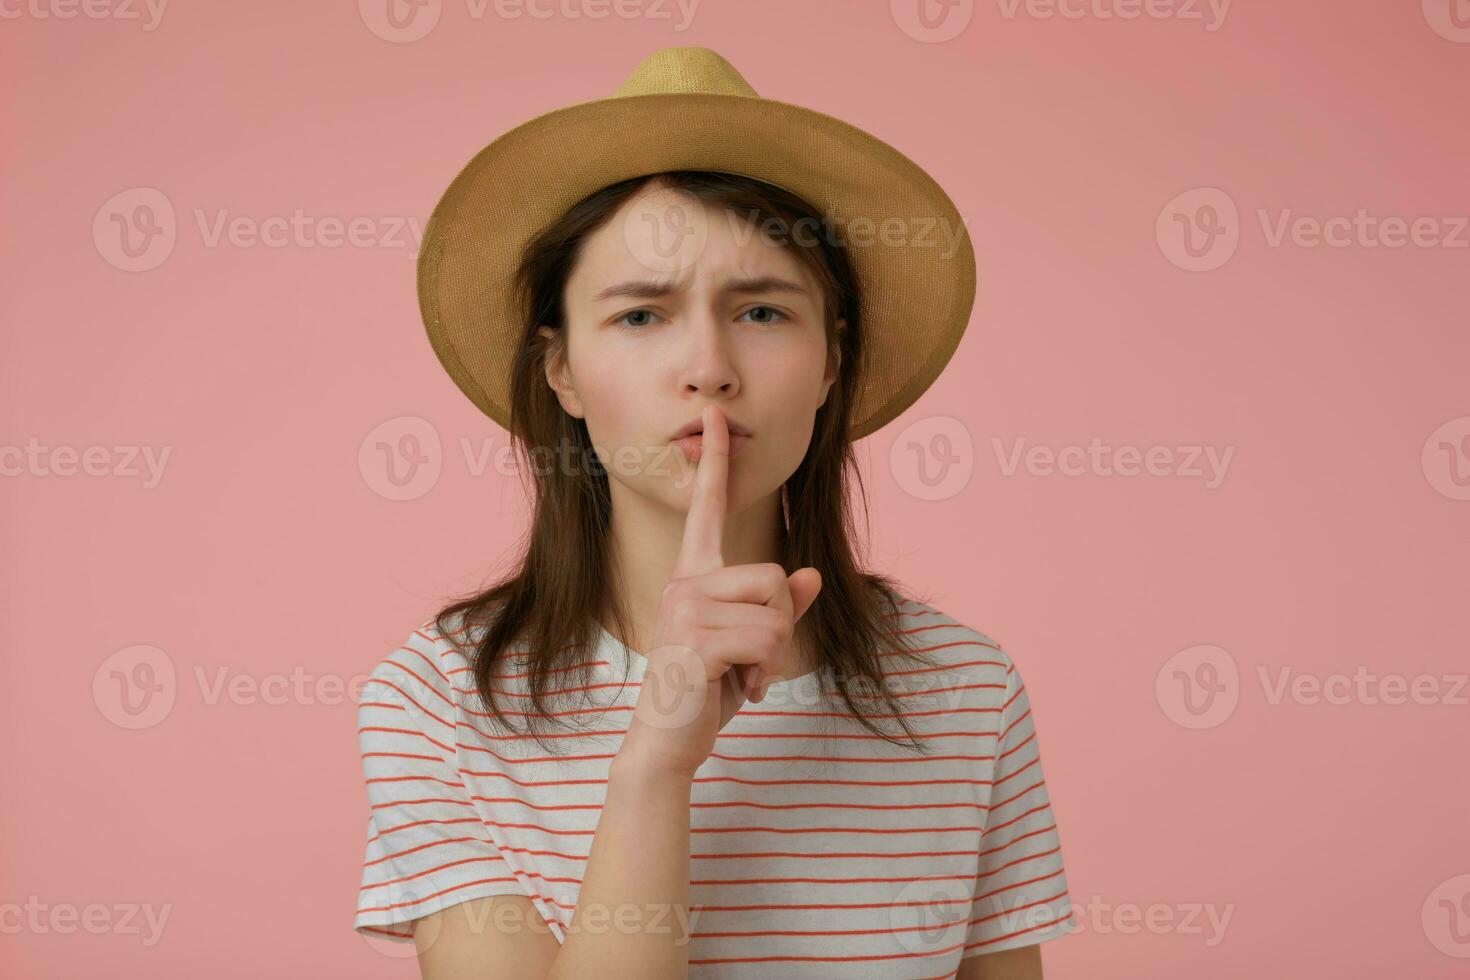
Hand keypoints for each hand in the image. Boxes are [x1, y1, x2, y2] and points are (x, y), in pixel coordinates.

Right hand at [620, 404, 821, 779]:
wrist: (667, 742)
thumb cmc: (706, 691)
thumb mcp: (750, 648)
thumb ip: (778, 611)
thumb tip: (809, 575)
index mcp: (695, 577)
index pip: (709, 510)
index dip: (715, 464)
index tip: (716, 419)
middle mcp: (685, 582)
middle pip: (775, 575)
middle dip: (779, 625)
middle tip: (748, 662)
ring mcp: (685, 606)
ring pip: (776, 609)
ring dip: (773, 654)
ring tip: (738, 675)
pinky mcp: (695, 636)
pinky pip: (766, 637)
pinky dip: (763, 671)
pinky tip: (734, 689)